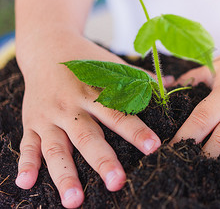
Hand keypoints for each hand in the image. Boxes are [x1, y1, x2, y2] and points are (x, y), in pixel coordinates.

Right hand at [15, 33, 168, 207]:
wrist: (47, 45)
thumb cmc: (88, 60)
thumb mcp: (112, 65)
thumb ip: (140, 78)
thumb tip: (173, 82)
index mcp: (94, 92)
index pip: (118, 114)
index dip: (136, 130)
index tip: (153, 147)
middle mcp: (71, 106)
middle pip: (88, 136)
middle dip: (102, 160)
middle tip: (117, 182)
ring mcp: (49, 116)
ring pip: (56, 148)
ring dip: (65, 174)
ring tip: (75, 201)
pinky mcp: (32, 123)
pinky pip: (27, 145)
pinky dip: (26, 164)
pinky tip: (27, 184)